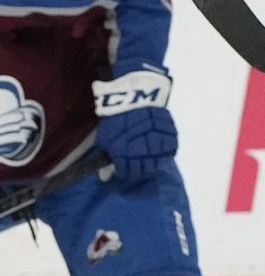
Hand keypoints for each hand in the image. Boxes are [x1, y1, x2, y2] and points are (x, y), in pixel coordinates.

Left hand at [93, 69, 177, 185]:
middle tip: (135, 160)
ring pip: (156, 164)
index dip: (124, 171)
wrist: (135, 97)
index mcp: (123, 155)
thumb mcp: (105, 139)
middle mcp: (141, 153)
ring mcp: (157, 146)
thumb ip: (106, 159)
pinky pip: (169, 153)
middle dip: (137, 168)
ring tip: (146, 154)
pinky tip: (157, 148)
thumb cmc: (116, 119)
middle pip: (143, 171)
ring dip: (151, 161)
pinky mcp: (171, 137)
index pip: (127, 173)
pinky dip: (164, 153)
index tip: (123, 165)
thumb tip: (105, 178)